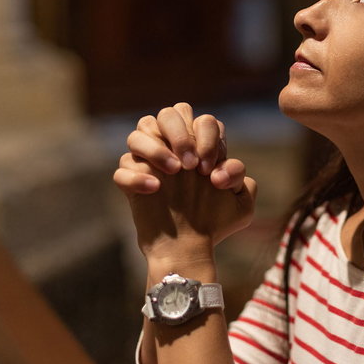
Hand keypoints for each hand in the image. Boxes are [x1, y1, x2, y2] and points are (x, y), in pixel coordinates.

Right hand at [113, 103, 256, 263]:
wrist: (188, 251)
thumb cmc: (214, 223)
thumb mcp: (241, 203)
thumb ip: (239, 176)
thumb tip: (219, 171)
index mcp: (199, 147)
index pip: (203, 120)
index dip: (209, 138)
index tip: (210, 169)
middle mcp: (173, 149)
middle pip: (168, 113)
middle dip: (181, 133)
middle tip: (191, 165)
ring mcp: (149, 164)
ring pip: (137, 132)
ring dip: (156, 148)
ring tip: (174, 172)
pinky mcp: (130, 183)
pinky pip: (122, 168)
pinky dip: (136, 177)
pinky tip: (155, 190)